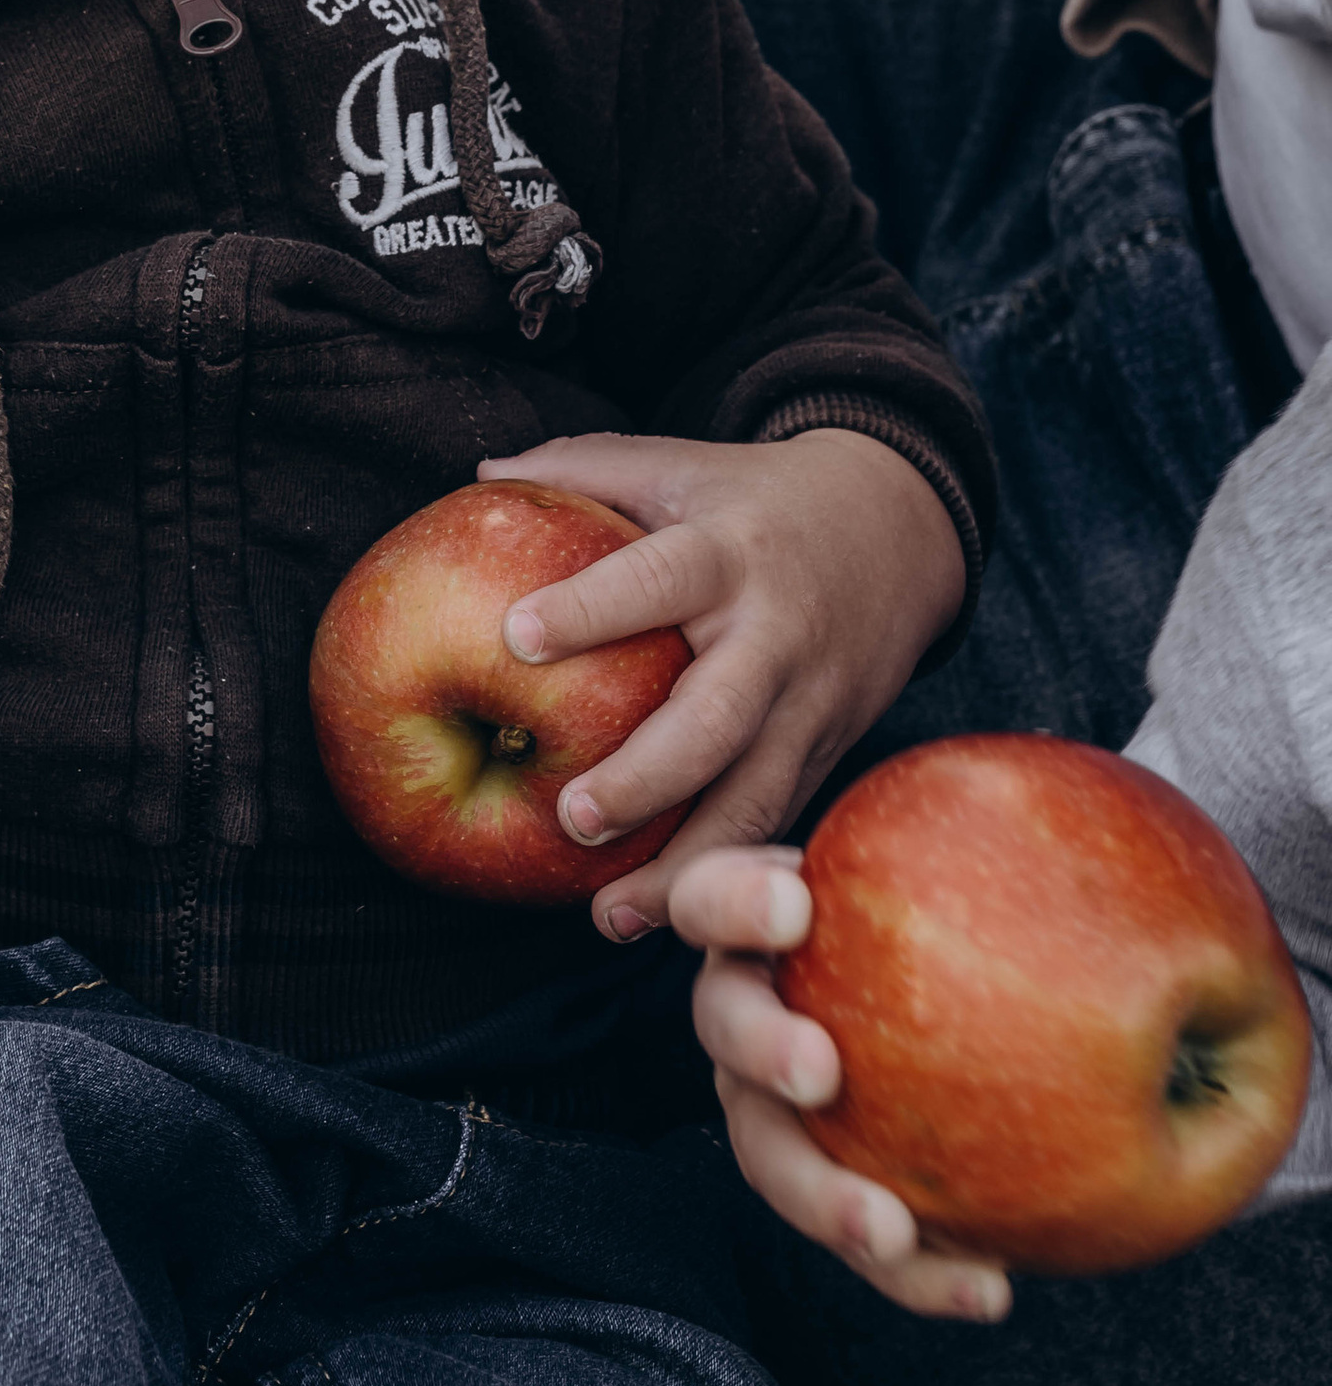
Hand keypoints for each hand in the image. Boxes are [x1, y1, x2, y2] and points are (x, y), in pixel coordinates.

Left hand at [475, 427, 963, 939]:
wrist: (902, 534)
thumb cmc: (757, 501)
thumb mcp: (682, 465)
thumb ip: (585, 468)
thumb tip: (483, 478)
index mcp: (731, 552)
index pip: (659, 577)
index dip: (591, 605)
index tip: (514, 636)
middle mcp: (775, 636)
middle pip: (717, 717)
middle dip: (645, 776)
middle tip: (570, 817)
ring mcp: (809, 706)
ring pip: (754, 798)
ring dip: (685, 865)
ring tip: (610, 914)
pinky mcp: (825, 755)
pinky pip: (773, 824)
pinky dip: (721, 874)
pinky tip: (665, 919)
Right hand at [672, 847, 1011, 1322]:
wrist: (971, 1002)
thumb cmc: (957, 912)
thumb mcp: (955, 869)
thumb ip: (992, 861)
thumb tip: (1123, 873)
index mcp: (755, 925)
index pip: (715, 898)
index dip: (739, 903)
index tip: (798, 909)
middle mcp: (746, 1012)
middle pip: (724, 1030)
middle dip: (763, 1048)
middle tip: (819, 1072)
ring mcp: (773, 1105)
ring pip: (770, 1155)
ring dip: (823, 1196)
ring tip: (890, 1231)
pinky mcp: (830, 1184)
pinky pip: (866, 1238)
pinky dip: (921, 1272)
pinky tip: (991, 1287)